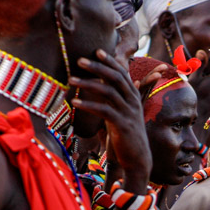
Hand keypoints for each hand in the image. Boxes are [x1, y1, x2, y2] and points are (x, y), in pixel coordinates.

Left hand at [71, 51, 162, 188]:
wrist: (138, 159)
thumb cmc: (126, 136)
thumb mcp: (121, 114)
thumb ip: (113, 100)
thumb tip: (100, 86)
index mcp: (133, 96)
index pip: (122, 73)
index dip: (110, 61)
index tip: (96, 51)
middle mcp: (133, 101)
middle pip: (116, 78)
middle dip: (98, 67)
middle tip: (80, 60)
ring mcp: (129, 112)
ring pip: (108, 91)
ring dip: (88, 83)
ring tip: (71, 79)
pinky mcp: (122, 125)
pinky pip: (104, 110)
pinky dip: (88, 104)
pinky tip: (75, 101)